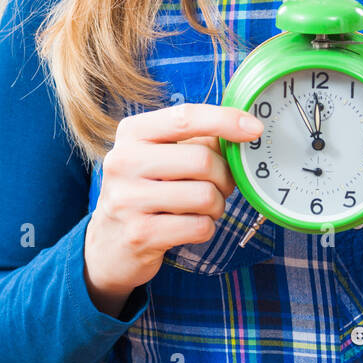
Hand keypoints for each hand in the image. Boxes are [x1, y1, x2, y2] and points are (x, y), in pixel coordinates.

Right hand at [83, 102, 263, 314]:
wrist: (107, 245)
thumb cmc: (146, 192)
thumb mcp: (159, 157)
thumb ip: (196, 140)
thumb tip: (242, 130)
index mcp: (132, 133)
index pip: (186, 117)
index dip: (226, 120)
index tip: (254, 129)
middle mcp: (124, 161)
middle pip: (202, 160)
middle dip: (224, 176)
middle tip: (221, 186)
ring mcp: (128, 199)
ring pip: (205, 195)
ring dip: (217, 205)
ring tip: (203, 208)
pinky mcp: (140, 234)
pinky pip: (199, 226)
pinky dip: (206, 227)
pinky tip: (189, 226)